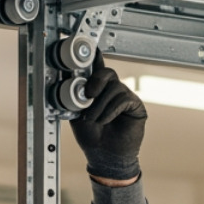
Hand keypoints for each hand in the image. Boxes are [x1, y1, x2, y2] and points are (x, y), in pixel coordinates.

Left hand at [70, 66, 145, 181]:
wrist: (105, 156)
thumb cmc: (92, 137)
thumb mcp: (76, 113)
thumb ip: (74, 96)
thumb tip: (67, 79)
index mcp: (97, 90)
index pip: (97, 69)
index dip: (94, 57)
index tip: (91, 47)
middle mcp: (112, 90)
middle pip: (107, 73)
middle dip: (95, 81)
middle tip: (88, 95)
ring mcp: (125, 97)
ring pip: (113, 88)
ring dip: (100, 105)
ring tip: (95, 120)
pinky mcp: (135, 106)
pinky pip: (123, 99)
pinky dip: (111, 110)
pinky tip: (106, 120)